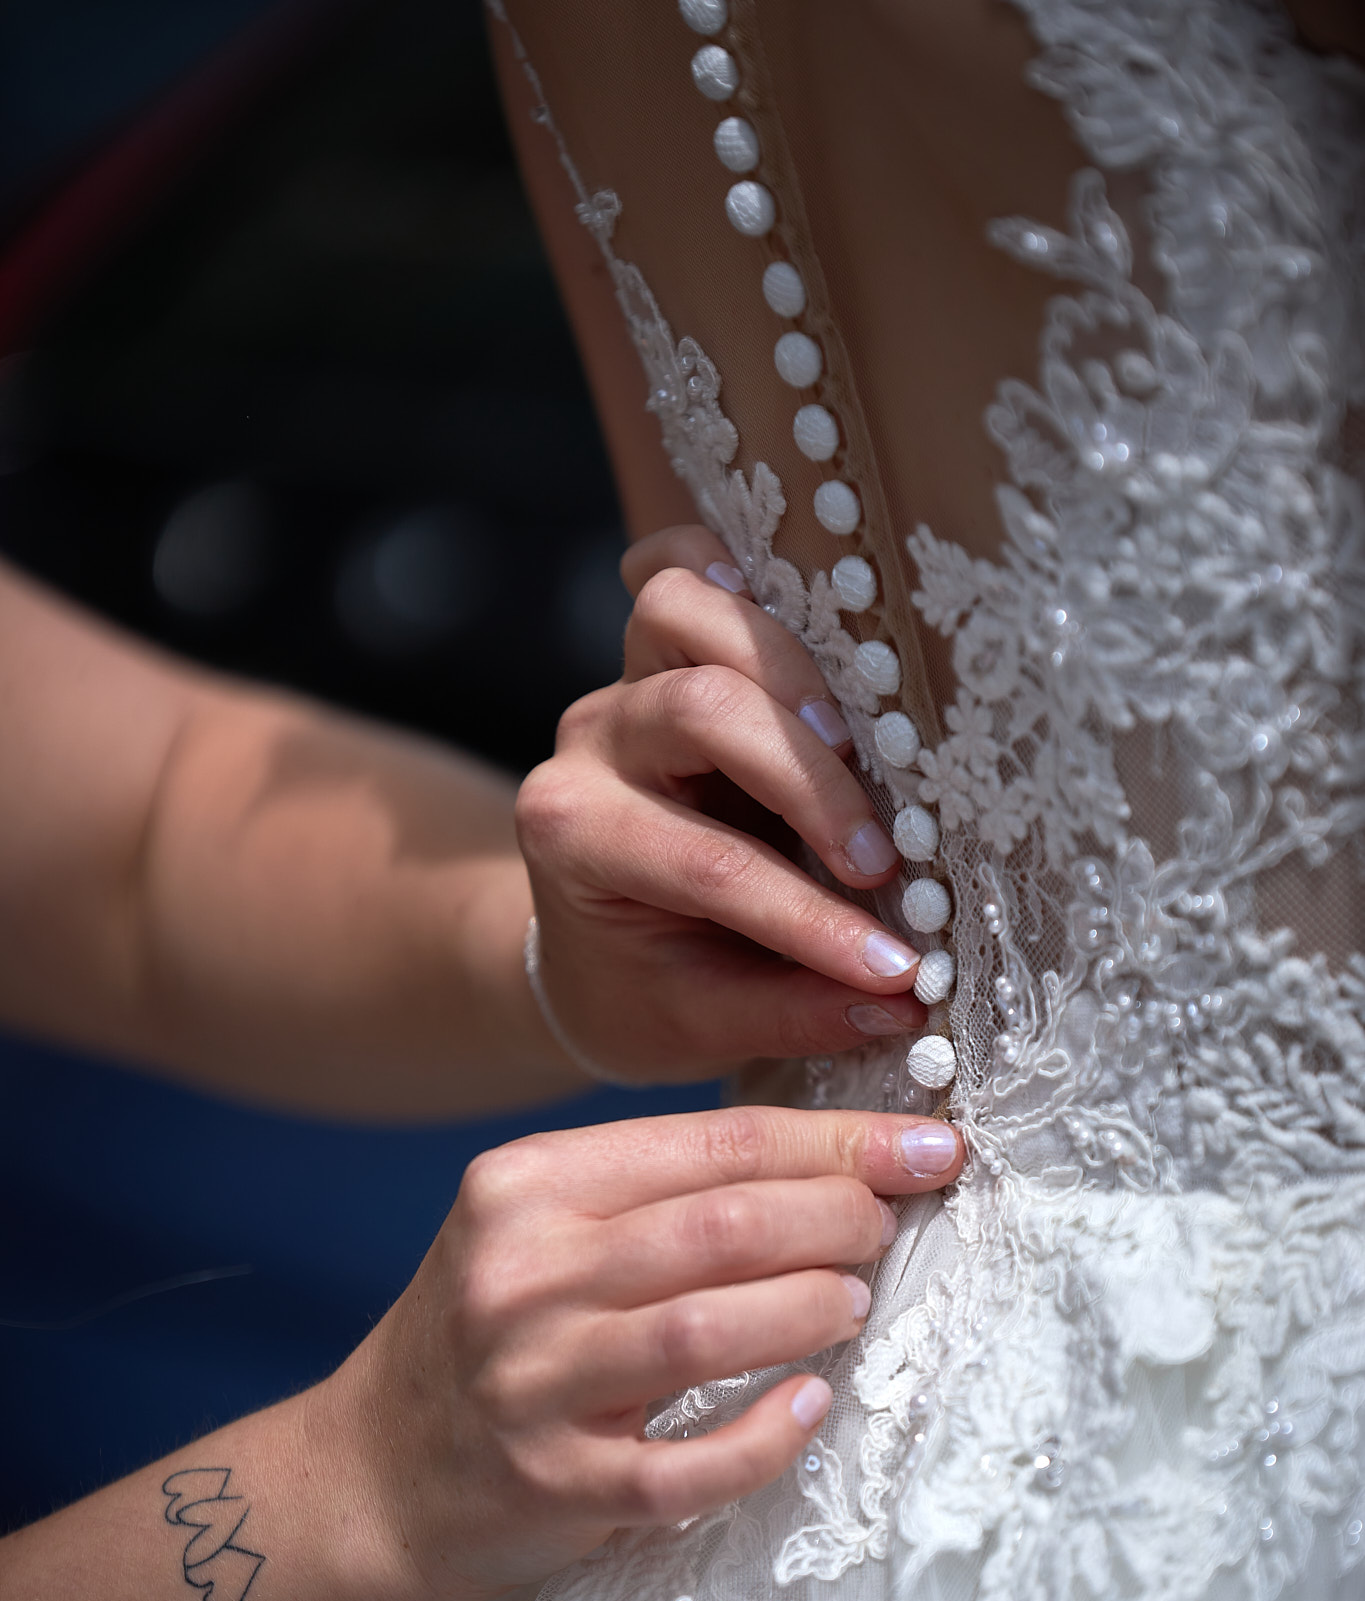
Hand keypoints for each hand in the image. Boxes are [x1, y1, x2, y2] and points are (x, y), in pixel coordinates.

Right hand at [333, 1103, 962, 1600]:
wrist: (373, 1473)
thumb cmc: (487, 1336)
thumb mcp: (535, 1230)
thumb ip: (655, 1192)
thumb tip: (830, 1164)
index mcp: (524, 1187)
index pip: (714, 1144)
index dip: (838, 1143)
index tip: (924, 1144)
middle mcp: (520, 1275)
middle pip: (726, 1227)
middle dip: (841, 1219)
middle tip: (883, 1228)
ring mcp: (533, 1386)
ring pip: (712, 1331)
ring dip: (812, 1310)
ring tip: (851, 1301)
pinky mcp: (556, 1486)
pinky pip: (692, 1467)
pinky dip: (768, 1435)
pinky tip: (810, 1406)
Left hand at [516, 525, 923, 1081]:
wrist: (585, 951)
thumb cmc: (643, 988)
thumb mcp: (699, 1027)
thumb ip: (793, 1012)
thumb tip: (906, 1002)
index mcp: (579, 844)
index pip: (711, 868)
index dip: (813, 918)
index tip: (898, 969)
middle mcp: (591, 747)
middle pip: (700, 709)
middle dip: (809, 783)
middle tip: (883, 860)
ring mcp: (622, 684)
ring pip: (683, 609)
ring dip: (786, 666)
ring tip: (858, 743)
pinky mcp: (657, 649)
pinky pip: (677, 564)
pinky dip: (732, 573)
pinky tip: (801, 617)